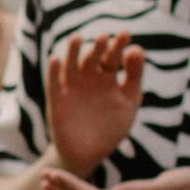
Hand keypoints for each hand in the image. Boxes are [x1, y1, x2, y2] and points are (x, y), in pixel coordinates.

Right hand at [44, 29, 143, 176]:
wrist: (89, 155)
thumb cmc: (111, 128)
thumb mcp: (129, 102)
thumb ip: (134, 76)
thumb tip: (136, 49)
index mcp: (107, 78)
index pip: (113, 57)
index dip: (118, 45)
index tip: (125, 34)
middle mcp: (88, 79)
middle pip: (92, 58)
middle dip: (98, 47)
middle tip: (104, 37)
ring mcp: (71, 89)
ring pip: (70, 66)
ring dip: (72, 52)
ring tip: (77, 38)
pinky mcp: (57, 102)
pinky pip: (53, 85)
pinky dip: (53, 72)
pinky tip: (55, 59)